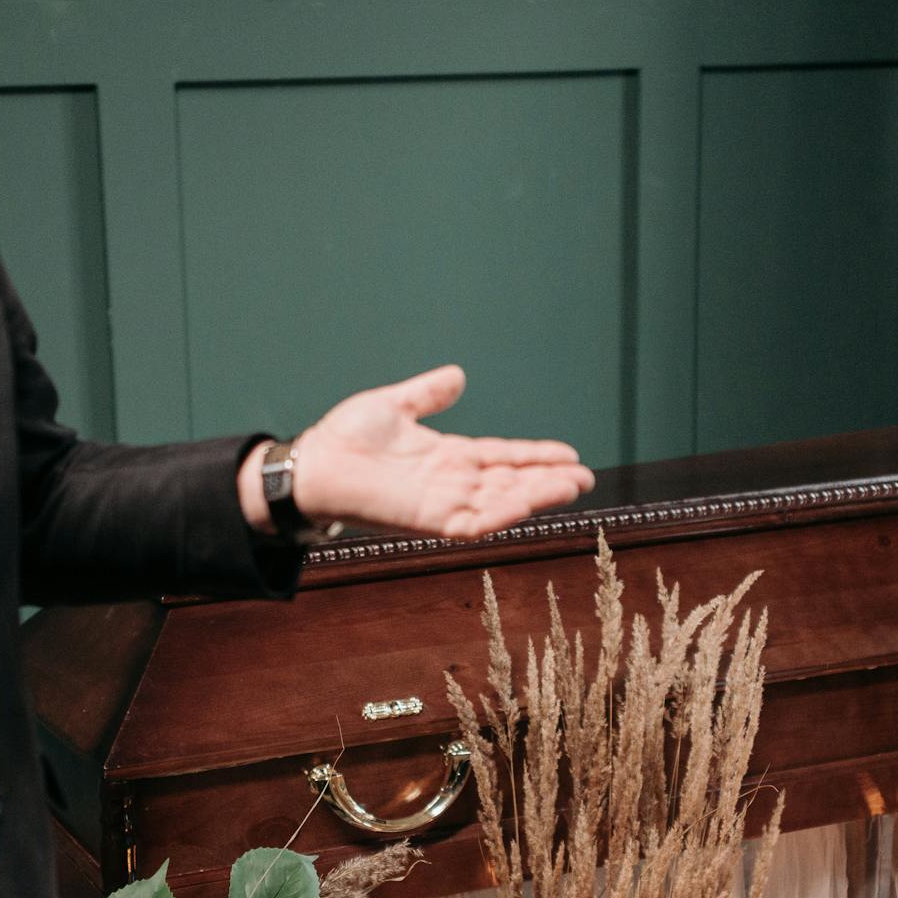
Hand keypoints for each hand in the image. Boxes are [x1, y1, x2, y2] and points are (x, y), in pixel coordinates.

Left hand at [241, 365, 594, 539]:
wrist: (311, 463)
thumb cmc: (344, 438)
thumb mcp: (394, 406)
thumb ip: (427, 394)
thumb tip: (457, 375)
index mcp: (447, 457)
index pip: (502, 458)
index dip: (536, 456)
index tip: (570, 454)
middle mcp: (450, 483)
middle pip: (510, 482)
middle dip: (548, 480)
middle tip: (585, 476)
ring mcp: (440, 503)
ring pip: (500, 503)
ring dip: (535, 495)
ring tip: (572, 485)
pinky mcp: (426, 520)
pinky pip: (471, 522)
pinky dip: (499, 514)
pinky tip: (524, 504)